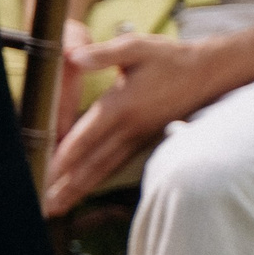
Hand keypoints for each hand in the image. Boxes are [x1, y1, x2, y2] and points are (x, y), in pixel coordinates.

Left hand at [43, 33, 216, 213]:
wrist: (209, 73)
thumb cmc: (170, 58)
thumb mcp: (137, 47)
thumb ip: (103, 53)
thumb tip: (74, 55)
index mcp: (121, 106)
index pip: (87, 137)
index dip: (65, 156)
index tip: (45, 173)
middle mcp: (128, 128)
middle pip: (91, 162)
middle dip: (66, 185)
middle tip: (43, 206)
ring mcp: (137, 138)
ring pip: (103, 169)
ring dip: (79, 189)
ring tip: (57, 207)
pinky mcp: (144, 141)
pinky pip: (115, 165)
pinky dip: (96, 179)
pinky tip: (83, 190)